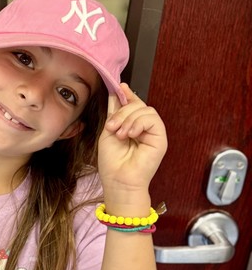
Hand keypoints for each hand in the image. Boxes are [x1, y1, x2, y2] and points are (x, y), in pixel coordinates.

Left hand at [97, 84, 167, 199]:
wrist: (118, 181)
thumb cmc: (112, 162)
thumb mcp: (109, 132)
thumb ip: (115, 113)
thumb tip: (116, 92)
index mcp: (132, 126)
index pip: (134, 104)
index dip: (128, 95)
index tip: (120, 88)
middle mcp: (144, 128)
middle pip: (138, 105)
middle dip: (122, 112)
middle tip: (112, 127)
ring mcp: (153, 132)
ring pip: (145, 110)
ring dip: (128, 119)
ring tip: (120, 134)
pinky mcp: (161, 138)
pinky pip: (152, 118)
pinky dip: (139, 123)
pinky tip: (131, 134)